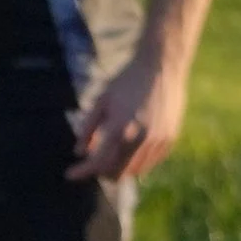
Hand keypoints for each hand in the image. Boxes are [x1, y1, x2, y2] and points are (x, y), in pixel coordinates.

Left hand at [69, 43, 188, 182]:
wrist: (162, 66)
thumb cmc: (127, 81)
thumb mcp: (101, 101)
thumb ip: (88, 128)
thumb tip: (79, 152)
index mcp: (120, 128)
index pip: (98, 162)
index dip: (82, 171)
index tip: (70, 174)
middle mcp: (140, 139)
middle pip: (116, 173)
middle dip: (102, 172)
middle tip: (94, 162)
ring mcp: (158, 141)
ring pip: (135, 171)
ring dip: (120, 168)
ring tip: (111, 155)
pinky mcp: (170, 140)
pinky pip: (151, 163)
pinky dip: (137, 162)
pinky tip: (130, 150)